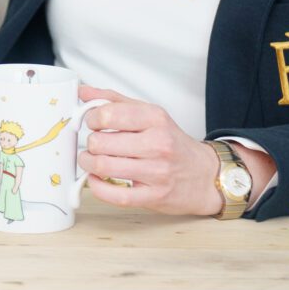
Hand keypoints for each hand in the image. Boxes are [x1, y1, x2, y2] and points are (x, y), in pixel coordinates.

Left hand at [74, 84, 223, 217]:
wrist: (204, 175)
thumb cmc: (173, 144)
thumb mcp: (150, 115)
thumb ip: (115, 101)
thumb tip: (84, 93)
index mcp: (155, 119)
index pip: (108, 114)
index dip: (91, 118)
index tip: (92, 122)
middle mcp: (158, 144)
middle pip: (101, 142)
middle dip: (89, 143)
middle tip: (92, 144)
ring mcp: (156, 172)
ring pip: (103, 166)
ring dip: (88, 164)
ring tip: (90, 160)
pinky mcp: (154, 196)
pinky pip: (115, 195)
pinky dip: (97, 187)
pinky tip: (97, 179)